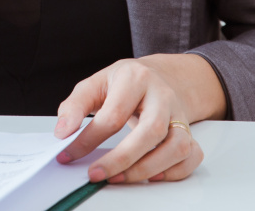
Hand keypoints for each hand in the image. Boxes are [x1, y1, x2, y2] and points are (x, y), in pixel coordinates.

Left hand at [55, 55, 217, 183]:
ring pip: (176, 146)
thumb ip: (75, 105)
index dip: (88, 139)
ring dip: (148, 169)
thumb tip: (62, 132)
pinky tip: (151, 176)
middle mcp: (162, 95)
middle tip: (96, 174)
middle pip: (151, 130)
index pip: (114, 113)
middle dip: (122, 158)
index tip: (69, 154)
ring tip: (119, 178)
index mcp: (135, 78)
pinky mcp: (189, 131)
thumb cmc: (126, 82)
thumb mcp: (96, 83)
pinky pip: (192, 155)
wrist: (160, 76)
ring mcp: (179, 114)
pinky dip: (175, 171)